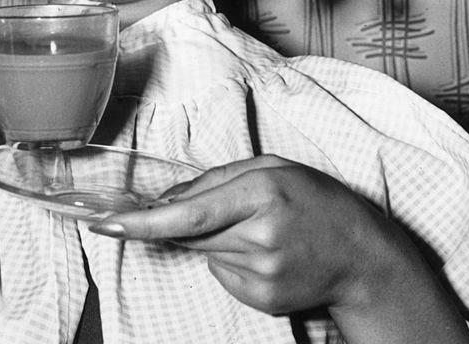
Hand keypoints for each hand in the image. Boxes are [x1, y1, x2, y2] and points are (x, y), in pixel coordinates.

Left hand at [89, 154, 393, 315]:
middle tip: (226, 206)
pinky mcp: (262, 300)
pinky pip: (223, 273)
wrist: (362, 256)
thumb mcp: (272, 167)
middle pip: (190, 231)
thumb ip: (217, 178)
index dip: (142, 221)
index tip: (105, 223)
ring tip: (260, 227)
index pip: (188, 214)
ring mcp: (261, 275)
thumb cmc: (317, 200)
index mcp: (261, 193)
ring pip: (205, 251)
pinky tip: (265, 250)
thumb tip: (167, 199)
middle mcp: (259, 237)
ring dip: (216, 236)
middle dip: (186, 217)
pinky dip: (232, 258)